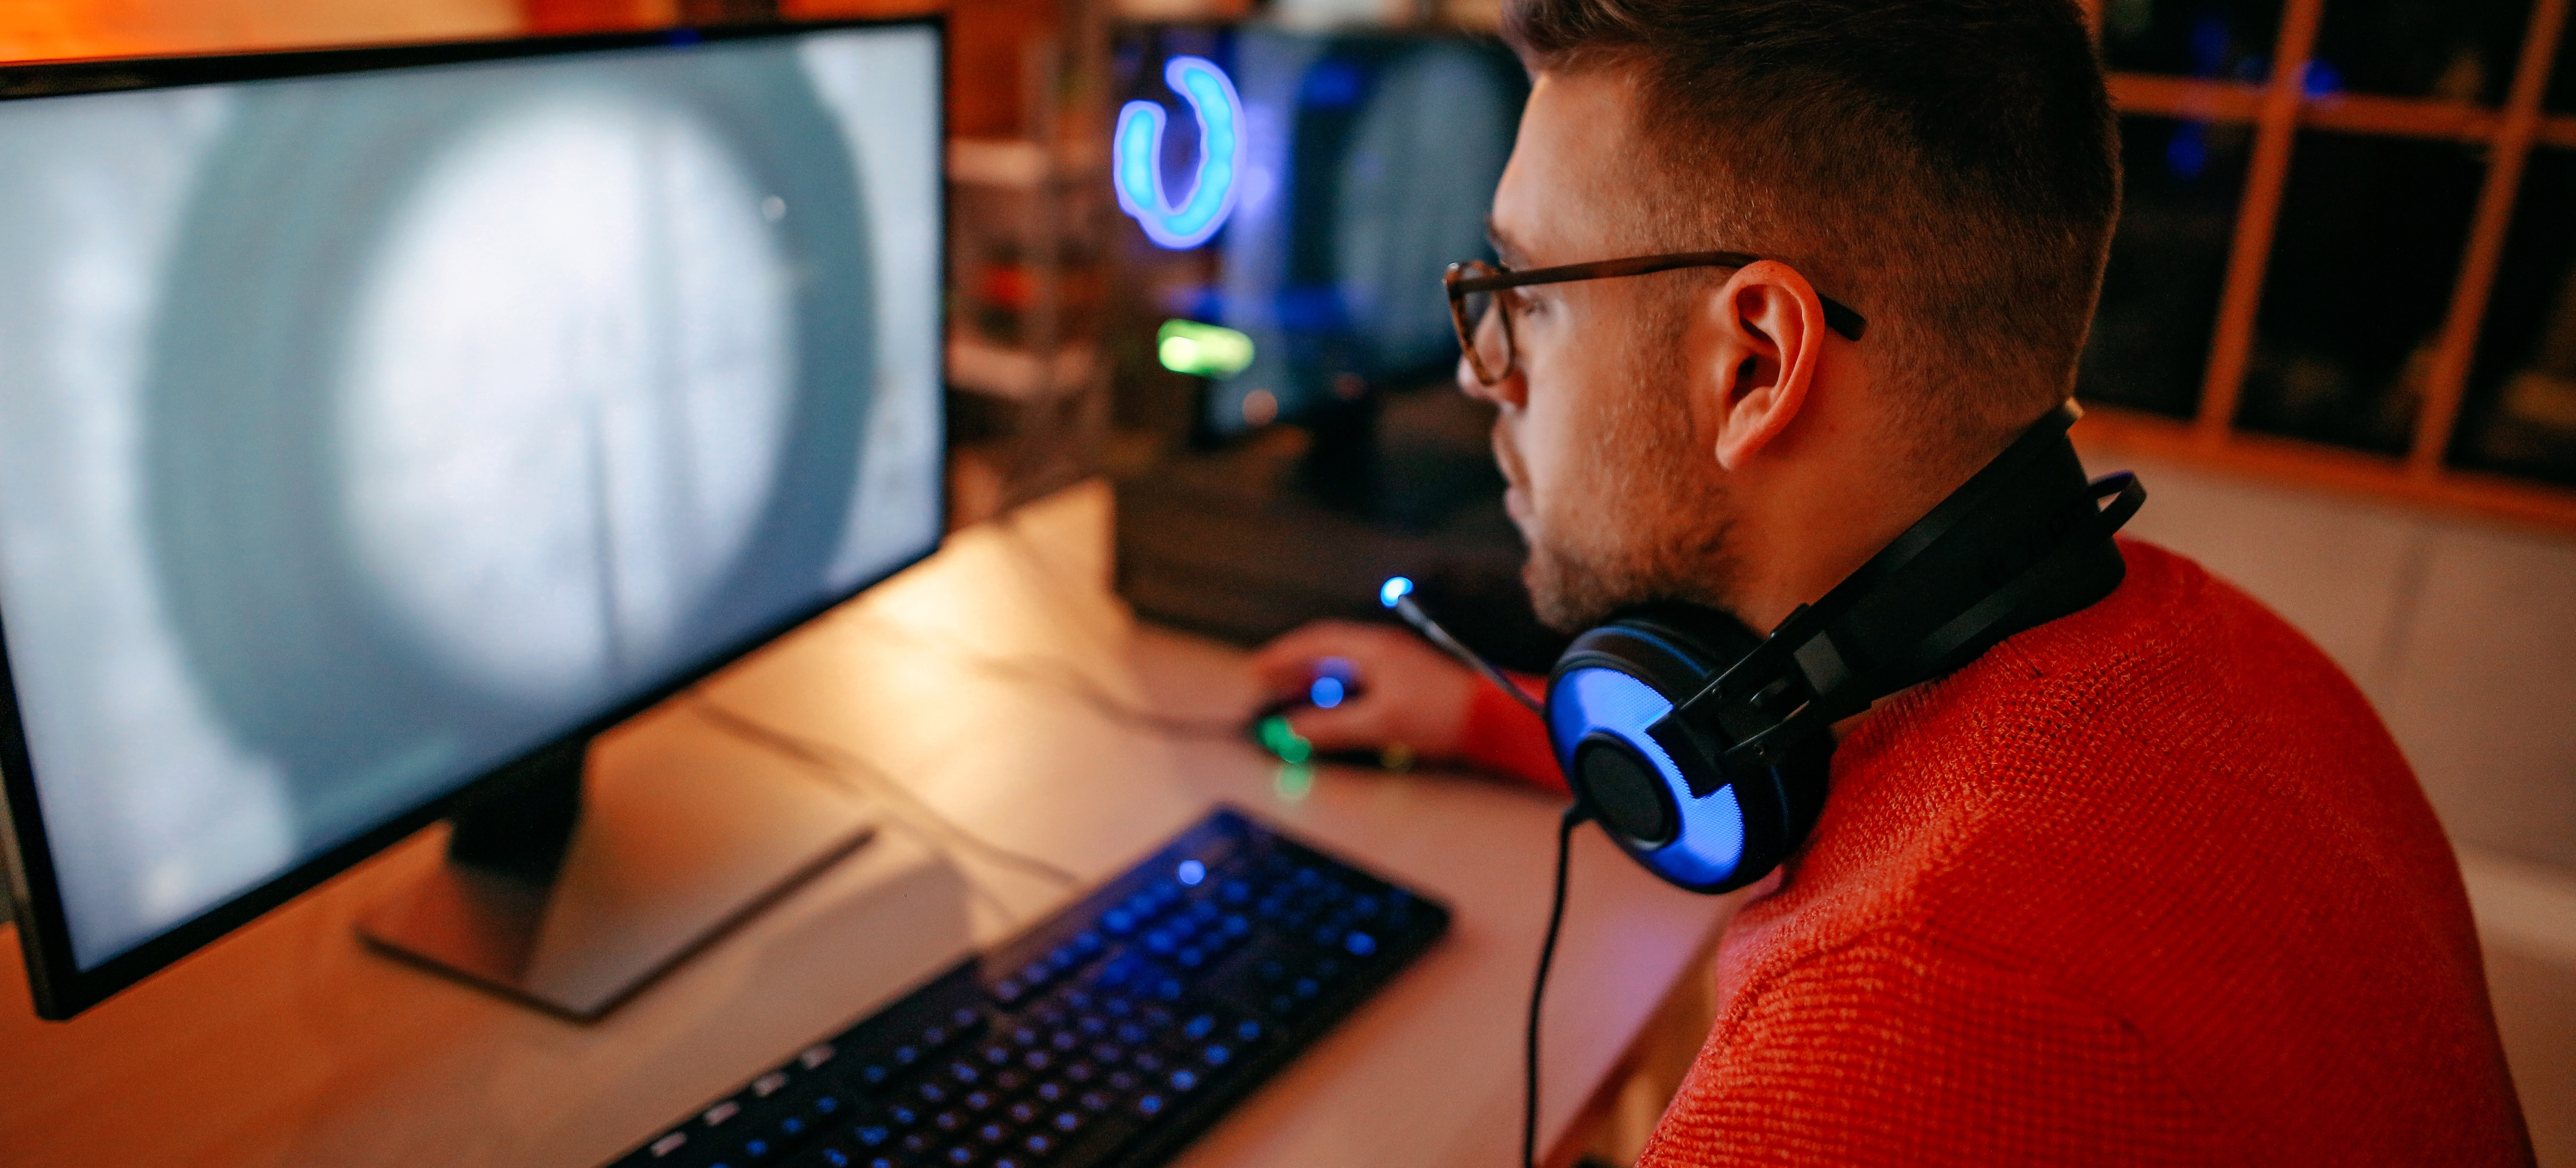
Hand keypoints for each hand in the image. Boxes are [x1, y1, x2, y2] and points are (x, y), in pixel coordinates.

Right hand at [1247, 620, 1480, 761]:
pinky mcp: (1403, 679)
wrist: (1490, 718)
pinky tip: (1330, 709)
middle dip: (1293, 668)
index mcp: (1372, 647)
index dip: (1282, 655)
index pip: (1315, 641)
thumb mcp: (1378, 724)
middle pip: (1325, 650)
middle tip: (1268, 687)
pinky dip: (1336, 691)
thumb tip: (1291, 732)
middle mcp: (1380, 647)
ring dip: (1315, 680)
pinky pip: (1358, 678)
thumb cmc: (1439, 714)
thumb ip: (1331, 727)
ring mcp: (1393, 661)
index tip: (1256, 670)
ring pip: (1342, 665)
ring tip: (1291, 701)